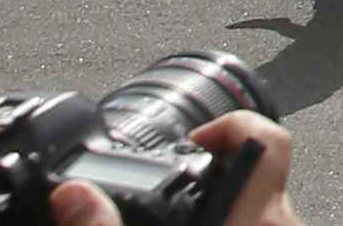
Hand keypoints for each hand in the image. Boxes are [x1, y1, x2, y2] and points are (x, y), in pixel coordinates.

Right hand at [51, 107, 295, 225]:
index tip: (193, 139)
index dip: (232, 126)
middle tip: (171, 179)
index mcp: (256, 220)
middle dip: (211, 169)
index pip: (268, 142)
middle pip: (257, 170)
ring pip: (254, 202)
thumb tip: (74, 195)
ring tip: (174, 206)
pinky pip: (250, 223)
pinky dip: (221, 218)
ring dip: (215, 198)